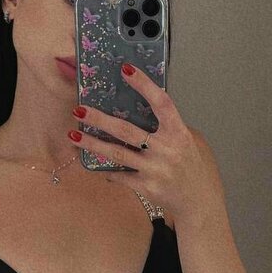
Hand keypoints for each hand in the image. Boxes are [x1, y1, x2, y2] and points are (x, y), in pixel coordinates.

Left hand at [67, 63, 213, 224]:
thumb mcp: (191, 141)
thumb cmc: (193, 167)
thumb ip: (171, 126)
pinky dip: (106, 169)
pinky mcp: (146, 187)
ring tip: (73, 135)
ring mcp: (155, 170)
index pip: (161, 103)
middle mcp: (166, 150)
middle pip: (127, 130)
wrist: (199, 202)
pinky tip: (90, 162)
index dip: (144, 85)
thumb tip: (144, 109)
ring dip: (93, 144)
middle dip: (100, 119)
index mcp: (179, 133)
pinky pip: (120, 175)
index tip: (125, 69)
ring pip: (117, 154)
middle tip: (79, 109)